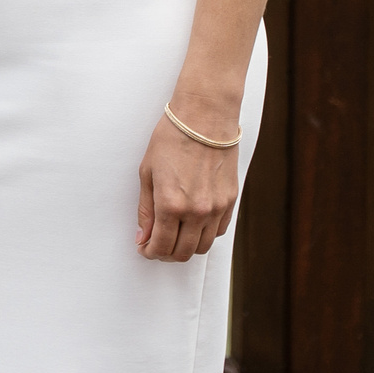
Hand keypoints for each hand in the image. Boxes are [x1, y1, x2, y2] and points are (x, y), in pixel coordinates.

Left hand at [136, 108, 238, 261]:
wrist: (205, 118)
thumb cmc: (172, 138)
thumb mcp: (147, 172)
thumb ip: (146, 209)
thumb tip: (143, 237)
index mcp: (171, 204)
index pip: (161, 246)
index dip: (150, 252)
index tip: (145, 248)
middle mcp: (196, 211)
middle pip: (183, 252)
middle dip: (166, 254)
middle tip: (157, 245)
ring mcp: (216, 208)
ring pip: (203, 247)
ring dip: (186, 247)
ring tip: (174, 236)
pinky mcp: (230, 201)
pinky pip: (218, 231)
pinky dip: (204, 235)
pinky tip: (193, 225)